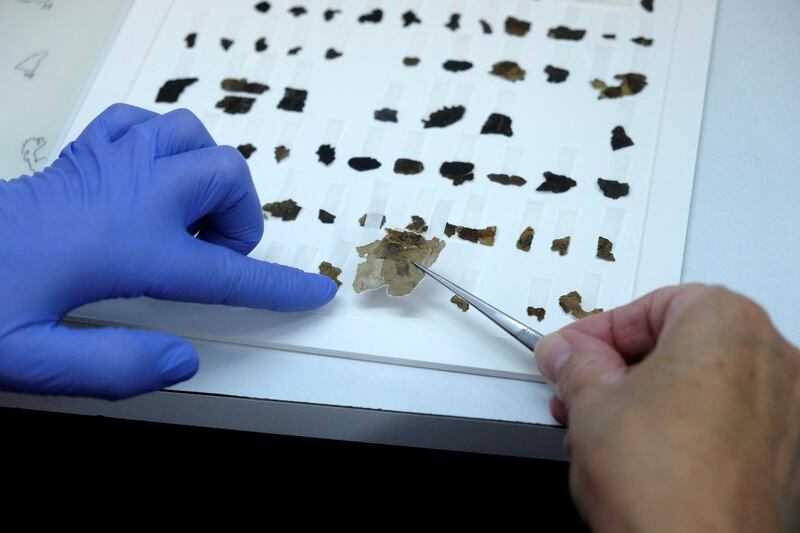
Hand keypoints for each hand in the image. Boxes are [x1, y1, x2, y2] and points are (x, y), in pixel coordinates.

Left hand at [0, 104, 336, 399]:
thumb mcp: (31, 362)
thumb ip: (115, 369)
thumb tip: (182, 359)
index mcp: (122, 249)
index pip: (224, 270)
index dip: (277, 286)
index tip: (312, 290)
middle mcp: (123, 194)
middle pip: (223, 176)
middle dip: (240, 219)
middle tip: (214, 256)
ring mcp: (102, 164)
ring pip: (189, 135)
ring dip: (207, 175)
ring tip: (188, 216)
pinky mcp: (80, 154)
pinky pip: (139, 122)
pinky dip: (161, 144)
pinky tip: (150, 179)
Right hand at [535, 285, 799, 532]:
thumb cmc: (664, 486)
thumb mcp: (590, 403)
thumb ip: (575, 364)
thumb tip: (568, 355)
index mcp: (729, 324)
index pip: (651, 305)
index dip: (599, 330)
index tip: (572, 351)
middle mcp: (774, 360)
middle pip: (680, 342)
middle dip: (621, 365)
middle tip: (582, 385)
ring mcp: (788, 411)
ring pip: (703, 382)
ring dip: (647, 395)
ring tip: (604, 424)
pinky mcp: (785, 456)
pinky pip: (725, 420)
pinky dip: (684, 425)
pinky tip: (642, 450)